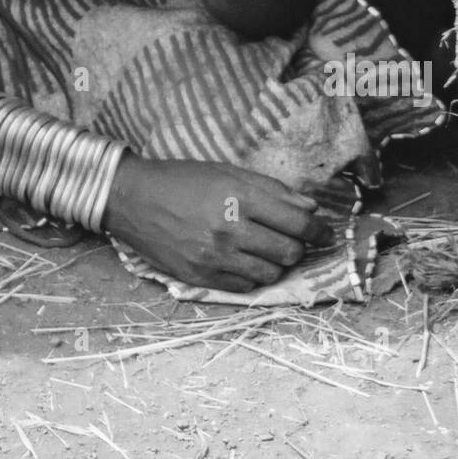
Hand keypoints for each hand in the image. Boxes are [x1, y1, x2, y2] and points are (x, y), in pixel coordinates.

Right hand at [103, 154, 333, 292]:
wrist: (134, 200)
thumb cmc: (183, 179)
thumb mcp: (227, 172)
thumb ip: (272, 190)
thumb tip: (310, 209)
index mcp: (239, 197)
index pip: (298, 223)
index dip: (319, 230)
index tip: (324, 231)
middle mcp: (230, 229)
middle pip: (289, 252)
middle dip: (297, 246)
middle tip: (292, 239)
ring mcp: (215, 258)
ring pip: (271, 273)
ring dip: (275, 262)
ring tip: (264, 248)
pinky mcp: (201, 278)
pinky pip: (245, 286)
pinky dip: (251, 275)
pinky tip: (242, 259)